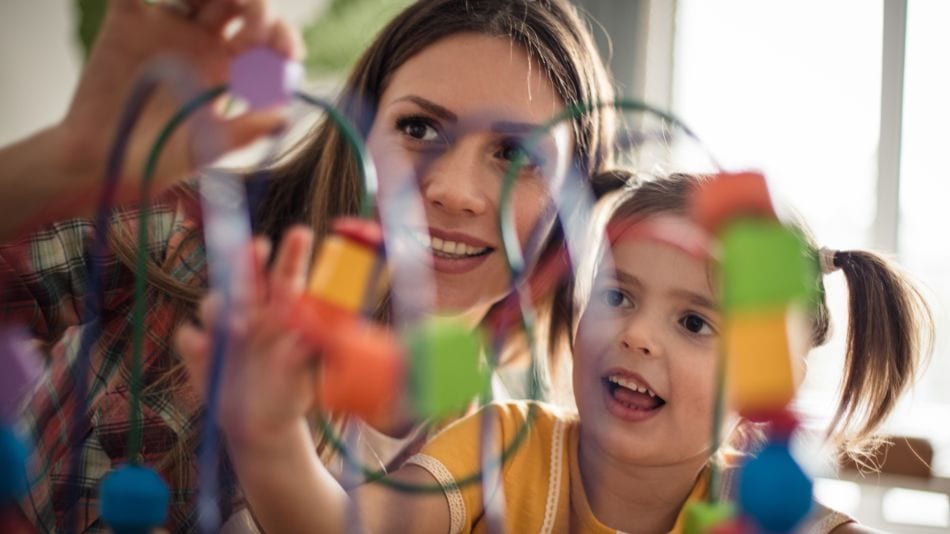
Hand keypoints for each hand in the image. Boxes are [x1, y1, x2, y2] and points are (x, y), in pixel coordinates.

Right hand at [58, 0, 303, 202]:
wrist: (101, 161)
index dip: (283, 39)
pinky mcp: (128, 20)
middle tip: (254, 35)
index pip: (268, 41)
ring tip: (229, 5)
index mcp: (230, 70)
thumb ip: (243, 132)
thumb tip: (284, 116)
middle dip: (258, 11)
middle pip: (240, 6)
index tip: (288, 53)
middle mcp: (203, 42)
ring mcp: (167, 28)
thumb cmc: (158, 161)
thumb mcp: (207, 150)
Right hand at [175, 226, 315, 450]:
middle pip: (247, 276)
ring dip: (222, 307)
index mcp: (283, 313)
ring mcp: (223, 329)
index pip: (288, 276)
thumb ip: (308, 353)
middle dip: (249, 258)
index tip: (301, 233)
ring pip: (214, 301)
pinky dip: (194, 340)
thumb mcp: (307, 376)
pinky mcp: (199, 350)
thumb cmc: (291, 394)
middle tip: (259, 245)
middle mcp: (252, 312)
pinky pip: (189, 335)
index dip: (293, 253)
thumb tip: (310, 334)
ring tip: (238, 328)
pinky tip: (206, 351)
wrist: (262, 425)